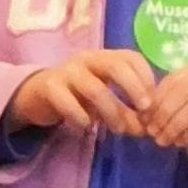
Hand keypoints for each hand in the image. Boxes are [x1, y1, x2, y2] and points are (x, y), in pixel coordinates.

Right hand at [9, 49, 154, 134]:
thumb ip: (125, 113)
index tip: (152, 102)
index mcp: (104, 57)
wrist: (36, 95)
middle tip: (144, 110)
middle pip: (115, 66)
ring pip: (95, 89)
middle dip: (133, 88)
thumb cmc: (76, 96)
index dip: (146, 77)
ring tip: (118, 130)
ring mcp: (67, 71)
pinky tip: (85, 128)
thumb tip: (145, 130)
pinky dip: (81, 118)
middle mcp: (87, 59)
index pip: (131, 57)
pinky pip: (69, 104)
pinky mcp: (50, 87)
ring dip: (111, 111)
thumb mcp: (104, 103)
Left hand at [141, 59, 187, 149]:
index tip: (144, 120)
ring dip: (177, 127)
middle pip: (185, 92)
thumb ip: (169, 100)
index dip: (157, 102)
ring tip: (164, 141)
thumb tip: (144, 118)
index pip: (173, 81)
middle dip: (165, 115)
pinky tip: (181, 142)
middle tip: (153, 133)